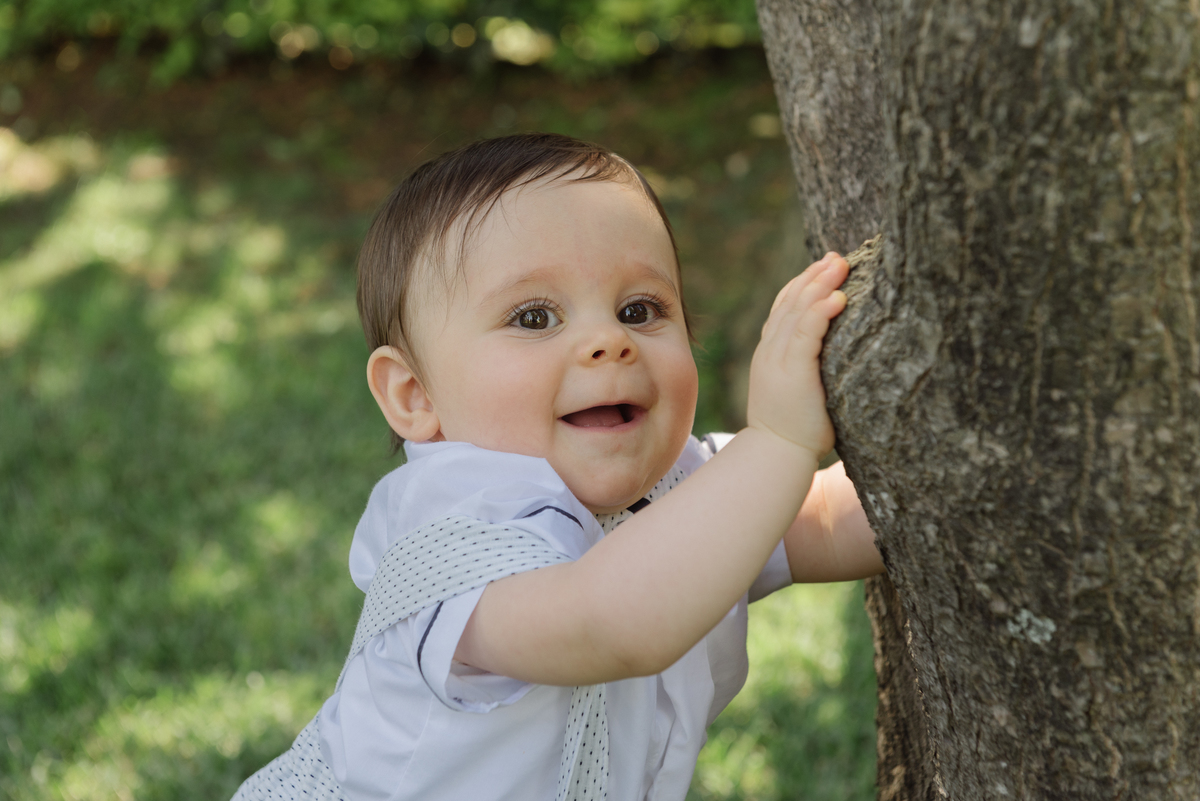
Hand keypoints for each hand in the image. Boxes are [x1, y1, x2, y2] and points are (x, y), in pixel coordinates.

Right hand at [745, 252, 848, 458]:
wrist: (777, 454)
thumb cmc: (794, 431)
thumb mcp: (797, 390)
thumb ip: (806, 368)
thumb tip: (829, 358)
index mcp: (771, 354)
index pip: (784, 309)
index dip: (802, 285)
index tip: (823, 267)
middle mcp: (770, 351)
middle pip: (790, 303)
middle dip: (814, 276)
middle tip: (838, 256)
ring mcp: (779, 360)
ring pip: (798, 312)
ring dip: (820, 285)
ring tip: (841, 265)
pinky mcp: (793, 372)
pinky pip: (806, 334)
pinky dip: (821, 313)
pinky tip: (838, 297)